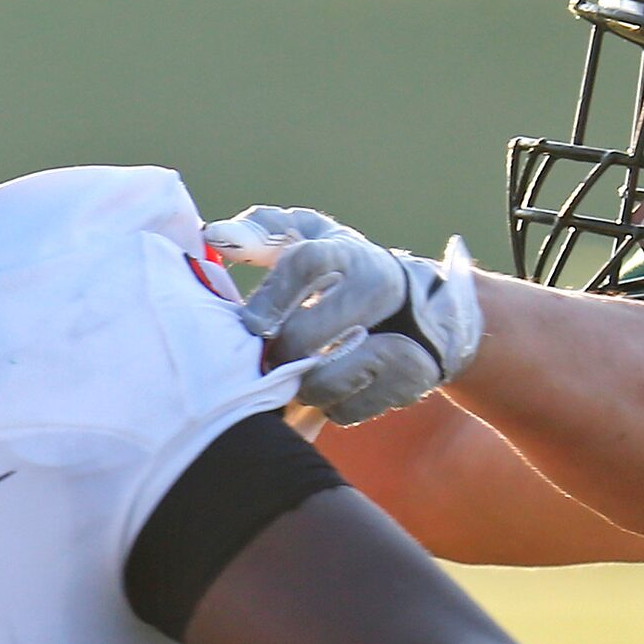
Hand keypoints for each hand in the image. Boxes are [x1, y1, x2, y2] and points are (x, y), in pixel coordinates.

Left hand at [204, 205, 481, 424]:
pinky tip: (329, 391)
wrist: (429, 311)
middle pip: (308, 333)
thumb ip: (261, 235)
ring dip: (301, 385)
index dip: (271, 296)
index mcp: (348, 252)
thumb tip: (214, 235)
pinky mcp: (412, 378)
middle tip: (266, 360)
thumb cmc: (344, 272)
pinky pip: (350, 408)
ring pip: (328, 379)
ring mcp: (403, 334)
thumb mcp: (310, 242)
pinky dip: (329, 406)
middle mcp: (381, 288)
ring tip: (296, 376)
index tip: (251, 324)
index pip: (305, 264)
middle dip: (278, 352)